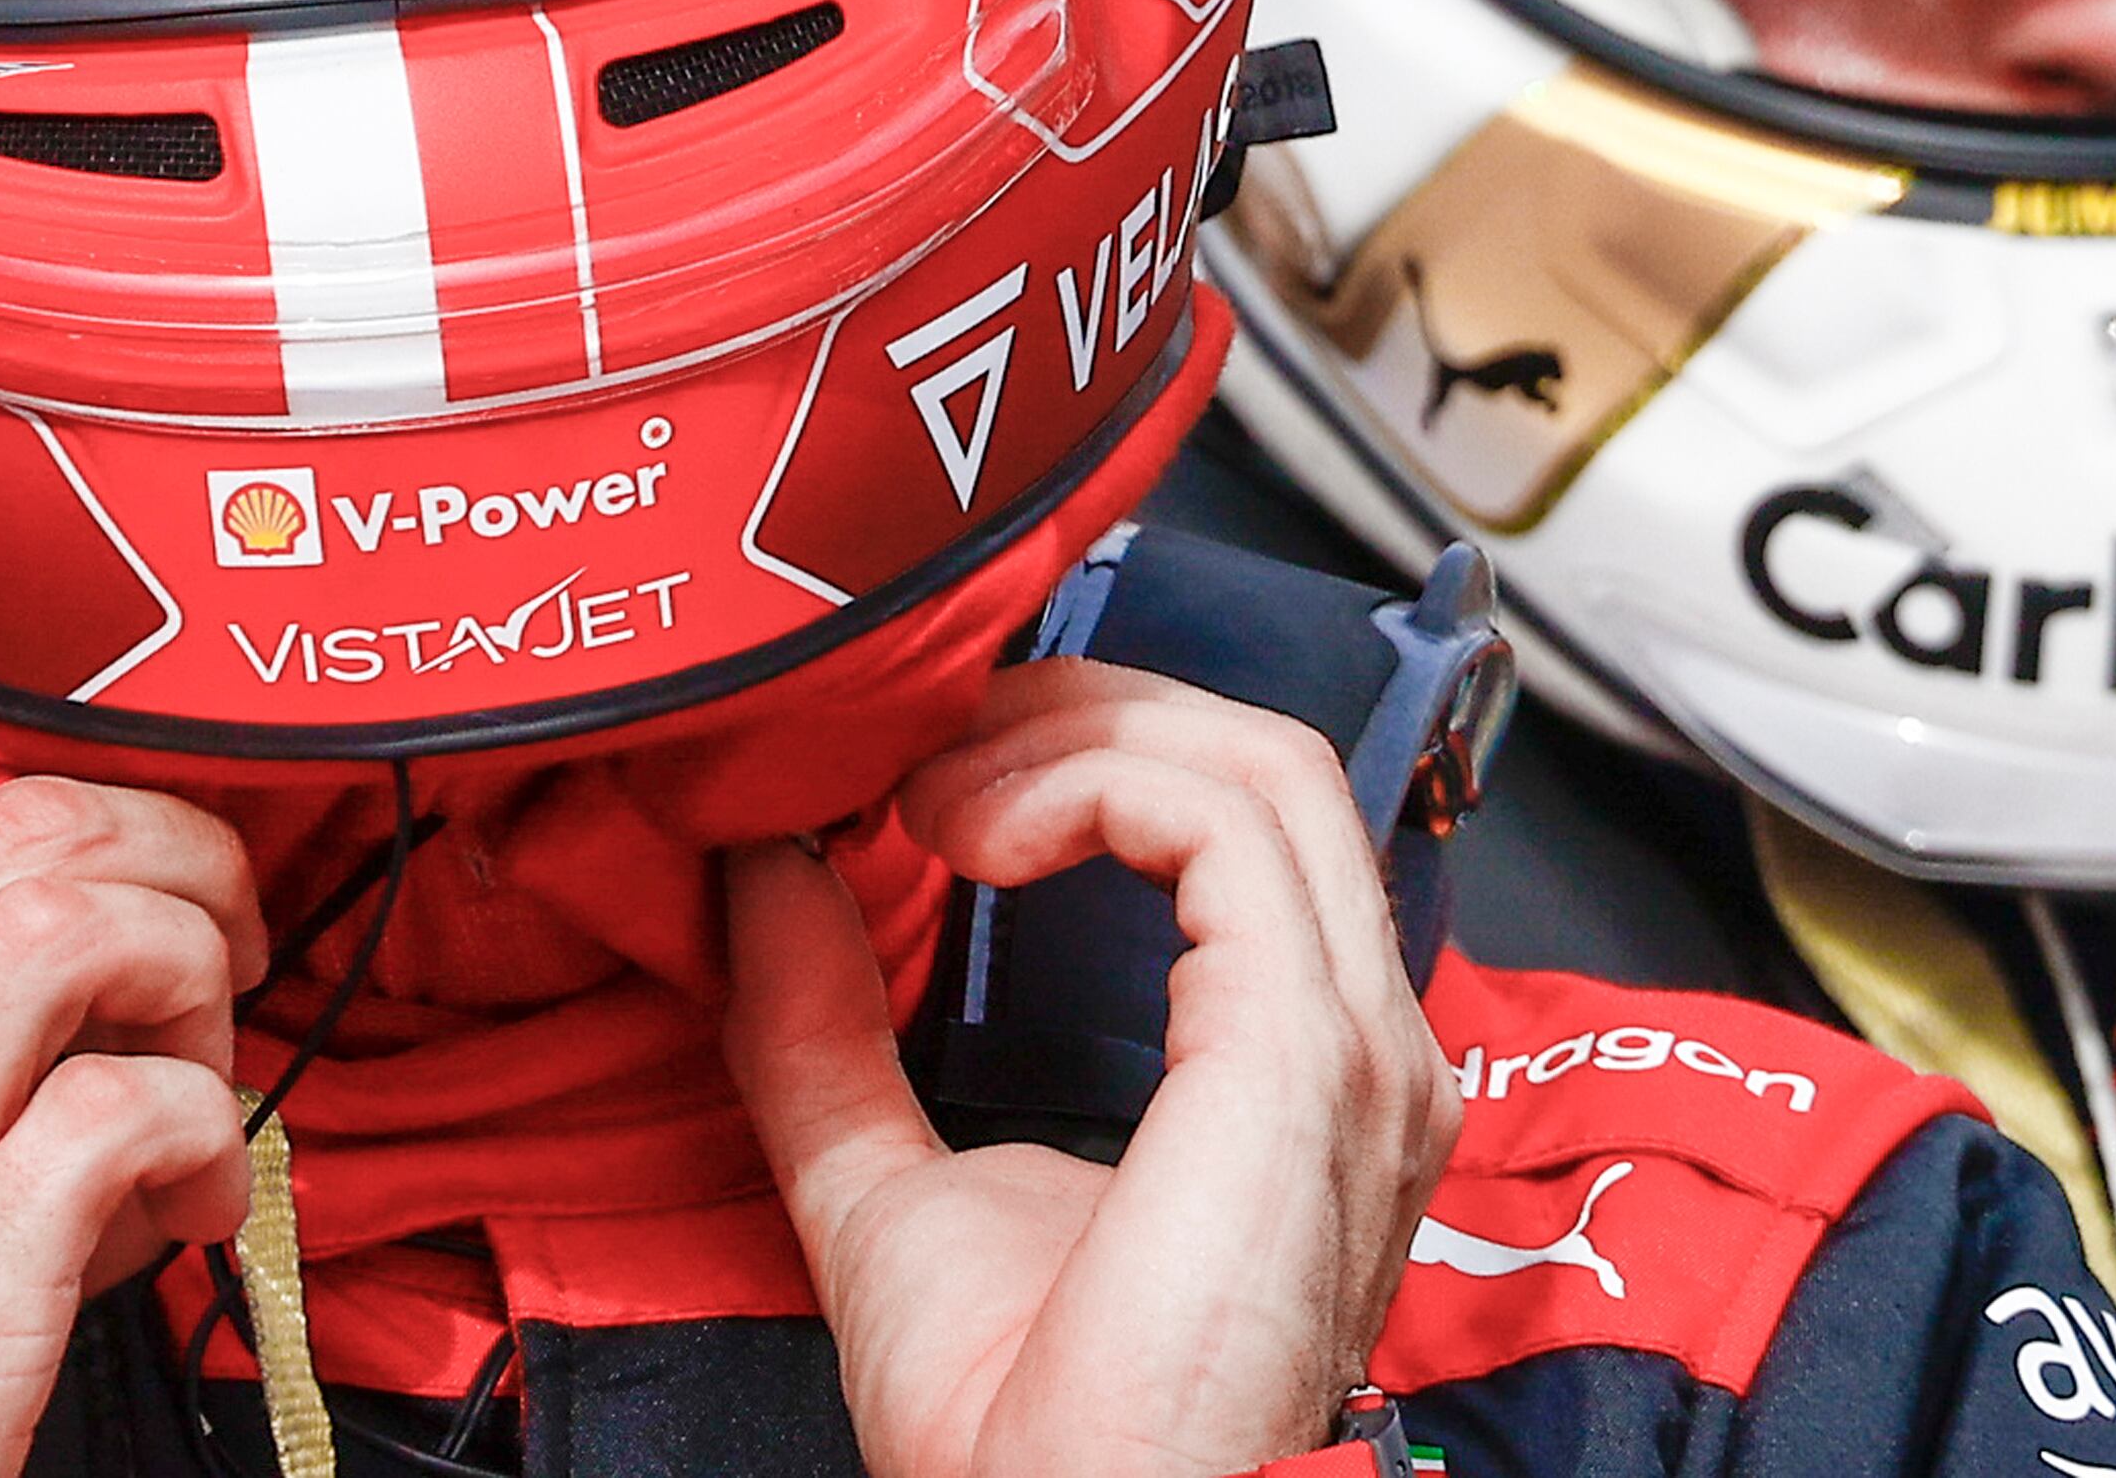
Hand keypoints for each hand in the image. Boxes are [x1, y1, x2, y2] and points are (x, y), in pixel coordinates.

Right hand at [0, 776, 266, 1477]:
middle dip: (176, 870)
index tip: (152, 936)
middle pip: (31, 843)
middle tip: (226, 962)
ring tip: (203, 1076)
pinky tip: (200, 1200)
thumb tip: (48, 1039)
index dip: (100, 868)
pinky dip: (204, 1129)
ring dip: (189, 976)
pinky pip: (121, 1111)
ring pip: (75, 927)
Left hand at [723, 659, 1457, 1477]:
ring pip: (1255, 765)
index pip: (1239, 823)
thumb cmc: (1022, 1434)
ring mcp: (1349, 1045)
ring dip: (1073, 734)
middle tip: (931, 736)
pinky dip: (1083, 785)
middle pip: (1262, 761)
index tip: (933, 765)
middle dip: (1085, 709)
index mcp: (1291, 1070)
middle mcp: (1355, 1044)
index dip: (1089, 750)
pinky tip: (971, 836)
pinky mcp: (1302, 1052)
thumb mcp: (882, 1187)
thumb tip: (760, 874)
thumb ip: (824, 1032)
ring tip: (934, 790)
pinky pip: (1216, 824)